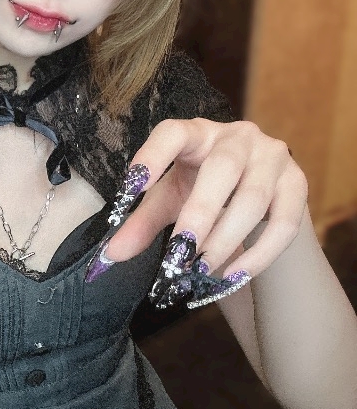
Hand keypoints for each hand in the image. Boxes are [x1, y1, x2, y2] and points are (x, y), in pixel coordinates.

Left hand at [87, 118, 308, 305]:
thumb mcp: (169, 199)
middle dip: (200, 214)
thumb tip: (110, 256)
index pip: (172, 133)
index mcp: (197, 132)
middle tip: (179, 253)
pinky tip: (233, 276)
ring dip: (227, 239)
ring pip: (254, 199)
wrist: (256, 184)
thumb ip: (140, 223)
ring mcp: (273, 157)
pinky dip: (259, 255)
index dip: (152, 156)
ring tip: (202, 270)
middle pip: (222, 169)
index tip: (131, 187)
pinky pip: (284, 223)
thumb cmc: (201, 185)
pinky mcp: (298, 183)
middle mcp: (238, 136)